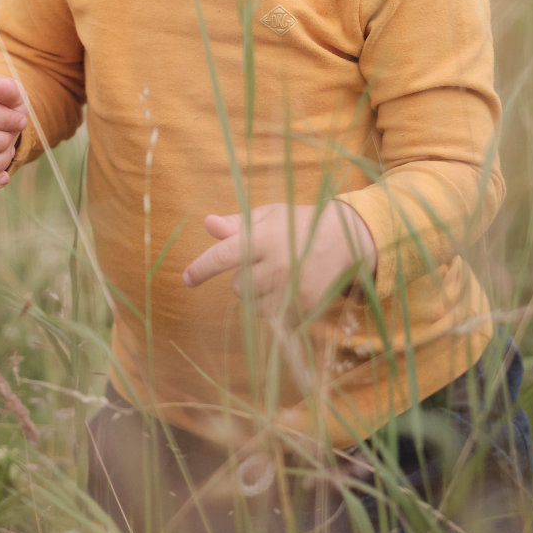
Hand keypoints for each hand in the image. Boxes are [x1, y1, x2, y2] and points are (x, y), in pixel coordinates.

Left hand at [182, 202, 376, 315]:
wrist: (347, 239)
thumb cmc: (299, 224)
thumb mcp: (270, 216)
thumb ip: (237, 224)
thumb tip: (207, 225)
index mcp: (265, 237)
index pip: (223, 255)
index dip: (201, 268)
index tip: (186, 279)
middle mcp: (277, 263)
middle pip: (237, 287)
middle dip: (244, 278)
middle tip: (265, 263)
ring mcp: (292, 288)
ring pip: (253, 305)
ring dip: (258, 295)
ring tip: (280, 275)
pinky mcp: (305, 306)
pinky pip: (274, 317)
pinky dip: (276, 307)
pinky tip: (292, 288)